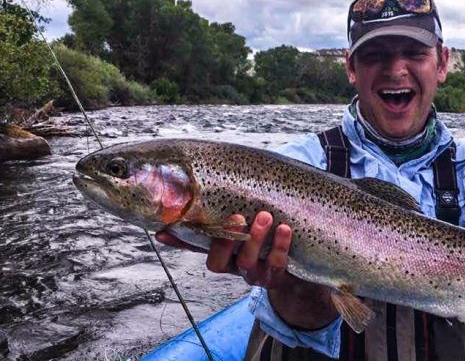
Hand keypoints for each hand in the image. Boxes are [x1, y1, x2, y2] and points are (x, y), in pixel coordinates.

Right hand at [156, 211, 337, 328]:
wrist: (301, 269)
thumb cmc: (270, 239)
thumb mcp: (250, 226)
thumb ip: (231, 213)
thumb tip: (207, 186)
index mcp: (223, 253)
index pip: (196, 248)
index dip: (179, 242)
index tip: (163, 230)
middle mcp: (234, 266)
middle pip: (218, 263)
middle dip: (224, 240)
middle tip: (236, 216)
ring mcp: (254, 275)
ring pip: (247, 263)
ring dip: (255, 239)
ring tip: (264, 215)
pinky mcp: (276, 278)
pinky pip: (276, 265)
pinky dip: (280, 247)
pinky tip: (285, 228)